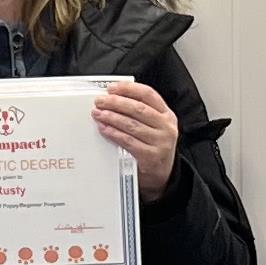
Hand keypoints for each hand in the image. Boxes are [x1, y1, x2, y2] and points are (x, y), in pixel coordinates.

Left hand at [93, 81, 178, 202]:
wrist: (162, 176)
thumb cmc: (153, 148)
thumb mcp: (154, 127)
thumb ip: (140, 114)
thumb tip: (113, 99)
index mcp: (167, 115)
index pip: (148, 95)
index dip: (129, 89)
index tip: (112, 88)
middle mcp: (166, 127)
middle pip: (138, 109)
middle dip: (116, 103)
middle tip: (100, 101)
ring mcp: (160, 142)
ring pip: (132, 124)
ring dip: (112, 117)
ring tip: (98, 113)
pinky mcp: (150, 156)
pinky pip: (128, 141)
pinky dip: (114, 133)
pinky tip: (104, 129)